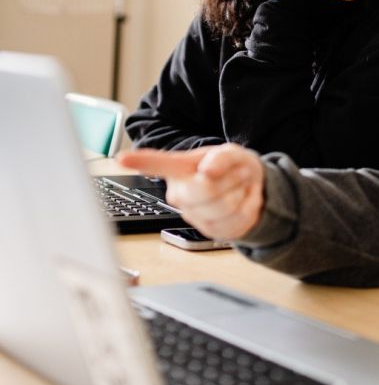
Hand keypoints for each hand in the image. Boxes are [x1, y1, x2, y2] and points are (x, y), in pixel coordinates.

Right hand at [117, 143, 264, 240]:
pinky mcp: (211, 230)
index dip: (141, 161)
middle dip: (229, 178)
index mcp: (179, 170)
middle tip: (238, 171)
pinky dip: (248, 206)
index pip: (159, 165)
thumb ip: (220, 157)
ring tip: (239, 184)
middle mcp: (179, 194)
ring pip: (224, 205)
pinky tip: (243, 200)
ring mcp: (193, 215)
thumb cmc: (231, 167)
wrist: (250, 187)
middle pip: (204, 189)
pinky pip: (236, 219)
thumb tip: (207, 170)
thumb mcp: (230, 153)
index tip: (121, 158)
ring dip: (241, 191)